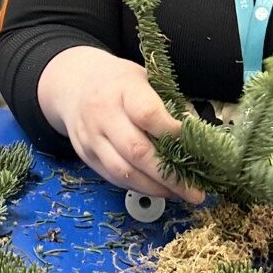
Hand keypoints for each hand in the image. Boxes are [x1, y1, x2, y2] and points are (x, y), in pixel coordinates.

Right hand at [38, 47, 203, 201]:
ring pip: (123, 171)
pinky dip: (138, 187)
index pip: (147, 114)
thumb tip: (197, 134)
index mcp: (122, 88)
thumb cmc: (119, 82)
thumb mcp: (144, 78)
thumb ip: (167, 103)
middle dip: (169, 176)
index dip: (172, 133)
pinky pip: (113, 178)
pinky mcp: (86, 154)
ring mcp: (91, 136)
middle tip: (195, 192)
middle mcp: (103, 113)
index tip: (195, 146)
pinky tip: (157, 189)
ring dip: (154, 188)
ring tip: (179, 194)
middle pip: (136, 150)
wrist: (74, 84)